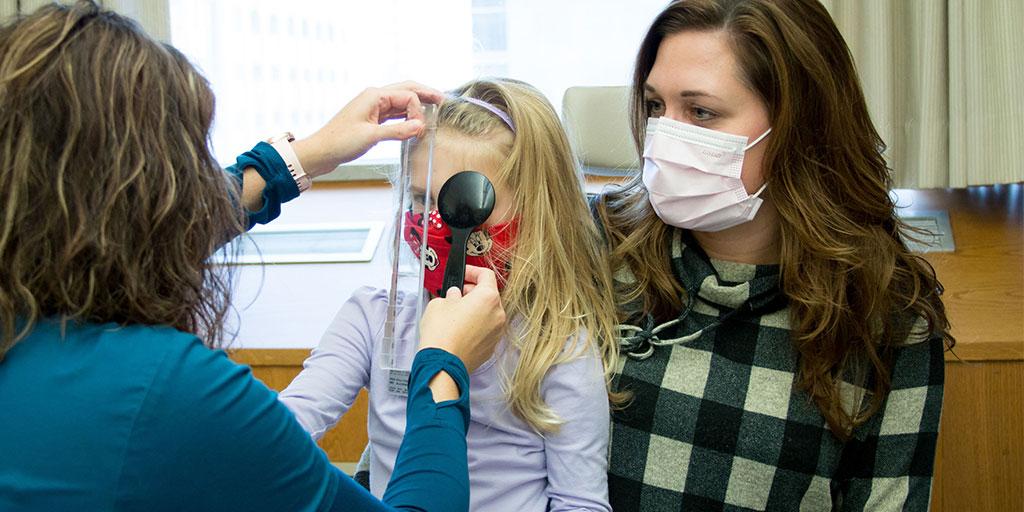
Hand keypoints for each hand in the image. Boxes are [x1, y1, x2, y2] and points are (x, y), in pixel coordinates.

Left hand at [291, 81, 443, 176]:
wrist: (321, 152)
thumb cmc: (339, 141)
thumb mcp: (371, 136)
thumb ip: (398, 131)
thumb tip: (420, 126)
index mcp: (374, 96)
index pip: (407, 96)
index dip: (418, 111)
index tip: (420, 128)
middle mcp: (374, 98)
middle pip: (406, 90)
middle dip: (424, 93)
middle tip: (442, 99)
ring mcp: (373, 107)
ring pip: (401, 101)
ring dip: (416, 104)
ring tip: (434, 107)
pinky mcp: (372, 119)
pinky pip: (394, 113)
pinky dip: (406, 116)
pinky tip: (414, 119)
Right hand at [418, 265, 505, 372]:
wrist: (442, 364)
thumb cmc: (441, 333)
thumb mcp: (439, 303)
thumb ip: (451, 295)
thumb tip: (455, 297)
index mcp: (488, 298)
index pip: (486, 275)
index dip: (473, 271)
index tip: (464, 273)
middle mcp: (498, 314)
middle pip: (489, 295)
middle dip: (473, 292)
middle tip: (456, 294)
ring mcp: (496, 332)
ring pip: (488, 314)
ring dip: (475, 310)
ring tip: (456, 313)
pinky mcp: (491, 347)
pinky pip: (485, 330)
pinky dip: (476, 326)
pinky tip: (459, 329)